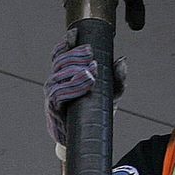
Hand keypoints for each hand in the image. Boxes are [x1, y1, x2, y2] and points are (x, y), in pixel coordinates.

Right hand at [44, 37, 126, 154]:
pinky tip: (84, 85)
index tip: (74, 34)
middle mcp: (56, 82)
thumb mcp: (111, 94)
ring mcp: (53, 95)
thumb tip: (122, 59)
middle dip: (75, 55)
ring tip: (91, 73)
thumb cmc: (95, 113)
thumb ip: (117, 78)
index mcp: (66, 75)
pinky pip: (58, 94)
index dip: (65, 43)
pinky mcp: (53, 108)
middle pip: (60, 61)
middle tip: (90, 55)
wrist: (86, 140)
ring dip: (74, 72)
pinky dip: (71, 88)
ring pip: (57, 76)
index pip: (60, 54)